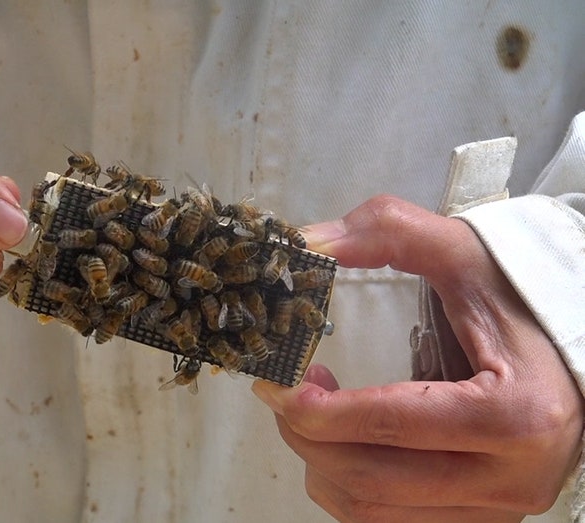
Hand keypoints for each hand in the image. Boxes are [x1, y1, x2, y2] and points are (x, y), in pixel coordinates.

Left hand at [253, 195, 583, 521]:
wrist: (579, 338)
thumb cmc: (522, 298)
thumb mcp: (461, 252)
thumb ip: (386, 233)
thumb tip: (307, 244)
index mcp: (515, 413)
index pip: (390, 424)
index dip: (318, 409)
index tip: (277, 384)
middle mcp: (512, 476)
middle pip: (371, 479)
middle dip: (308, 436)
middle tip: (288, 392)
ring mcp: (498, 507)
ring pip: (373, 512)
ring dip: (321, 464)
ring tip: (317, 411)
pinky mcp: (482, 517)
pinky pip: (392, 521)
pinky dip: (349, 485)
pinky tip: (345, 441)